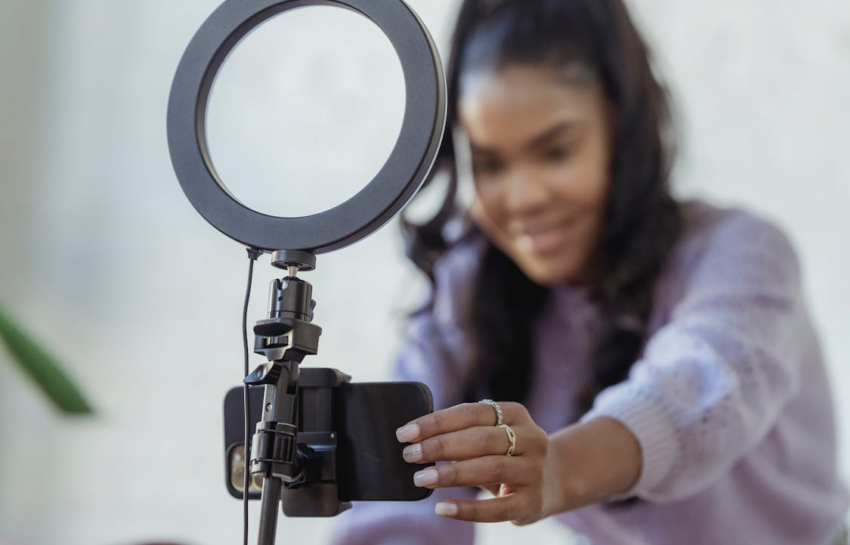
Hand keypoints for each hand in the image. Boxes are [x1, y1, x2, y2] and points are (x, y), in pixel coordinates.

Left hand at [395, 401, 555, 524]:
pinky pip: (497, 508)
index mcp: (516, 413)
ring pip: (489, 468)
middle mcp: (531, 438)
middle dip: (440, 446)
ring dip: (450, 473)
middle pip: (480, 439)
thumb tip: (415, 438)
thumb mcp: (492, 435)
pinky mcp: (532, 502)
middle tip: (409, 455)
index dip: (436, 422)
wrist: (552, 480)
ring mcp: (534, 470)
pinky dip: (467, 509)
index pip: (471, 413)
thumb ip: (462, 432)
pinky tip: (442, 508)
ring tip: (421, 478)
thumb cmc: (506, 454)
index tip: (406, 433)